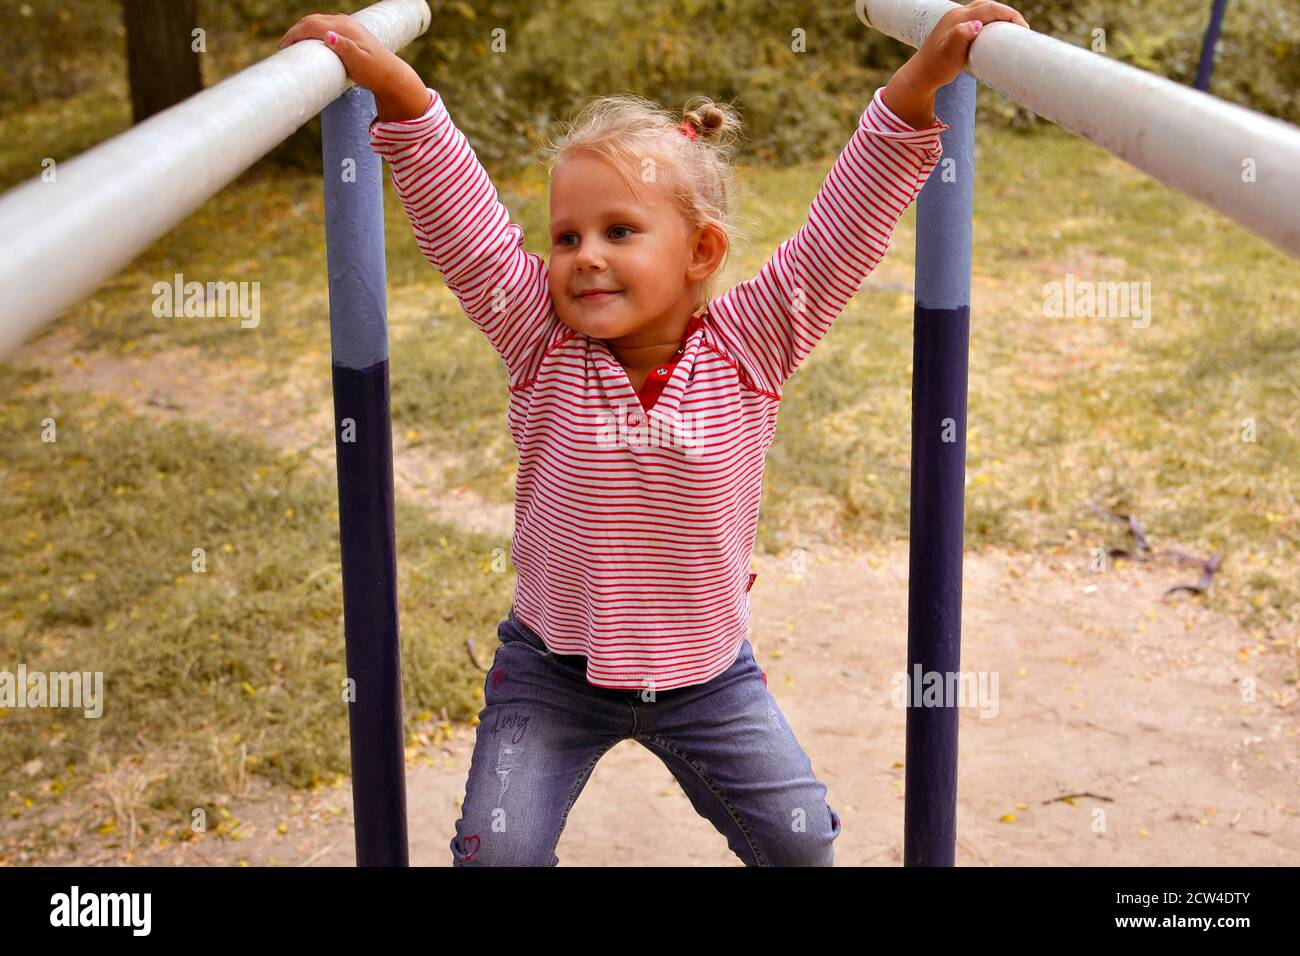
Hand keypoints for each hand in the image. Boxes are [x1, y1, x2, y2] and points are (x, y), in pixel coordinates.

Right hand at [278, 13, 431, 120]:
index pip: (311, 24)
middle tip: (284, 48)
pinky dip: (313, 33)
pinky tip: (310, 44)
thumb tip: (328, 35)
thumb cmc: (375, 73)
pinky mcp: (350, 32)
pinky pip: (325, 27)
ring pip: (318, 22)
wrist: (391, 75)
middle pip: (312, 20)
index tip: (283, 48)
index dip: (294, 34)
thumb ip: (345, 48)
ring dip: (303, 32)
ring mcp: (348, 26)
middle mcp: (345, 22)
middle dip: (295, 32)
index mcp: (344, 28)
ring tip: (293, 47)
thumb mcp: (359, 63)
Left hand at [910, 1, 1030, 91]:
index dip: (1009, 15)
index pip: (990, 8)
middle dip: (1008, 14)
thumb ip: (960, 37)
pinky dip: (990, 20)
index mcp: (959, 18)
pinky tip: (994, 32)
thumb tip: (975, 25)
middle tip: (1022, 30)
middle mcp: (956, 14)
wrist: (920, 76)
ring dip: (999, 15)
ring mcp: (954, 20)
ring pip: (983, 9)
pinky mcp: (953, 27)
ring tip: (1011, 30)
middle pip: (989, 5)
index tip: (1023, 29)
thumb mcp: (949, 55)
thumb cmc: (937, 68)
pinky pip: (977, 16)